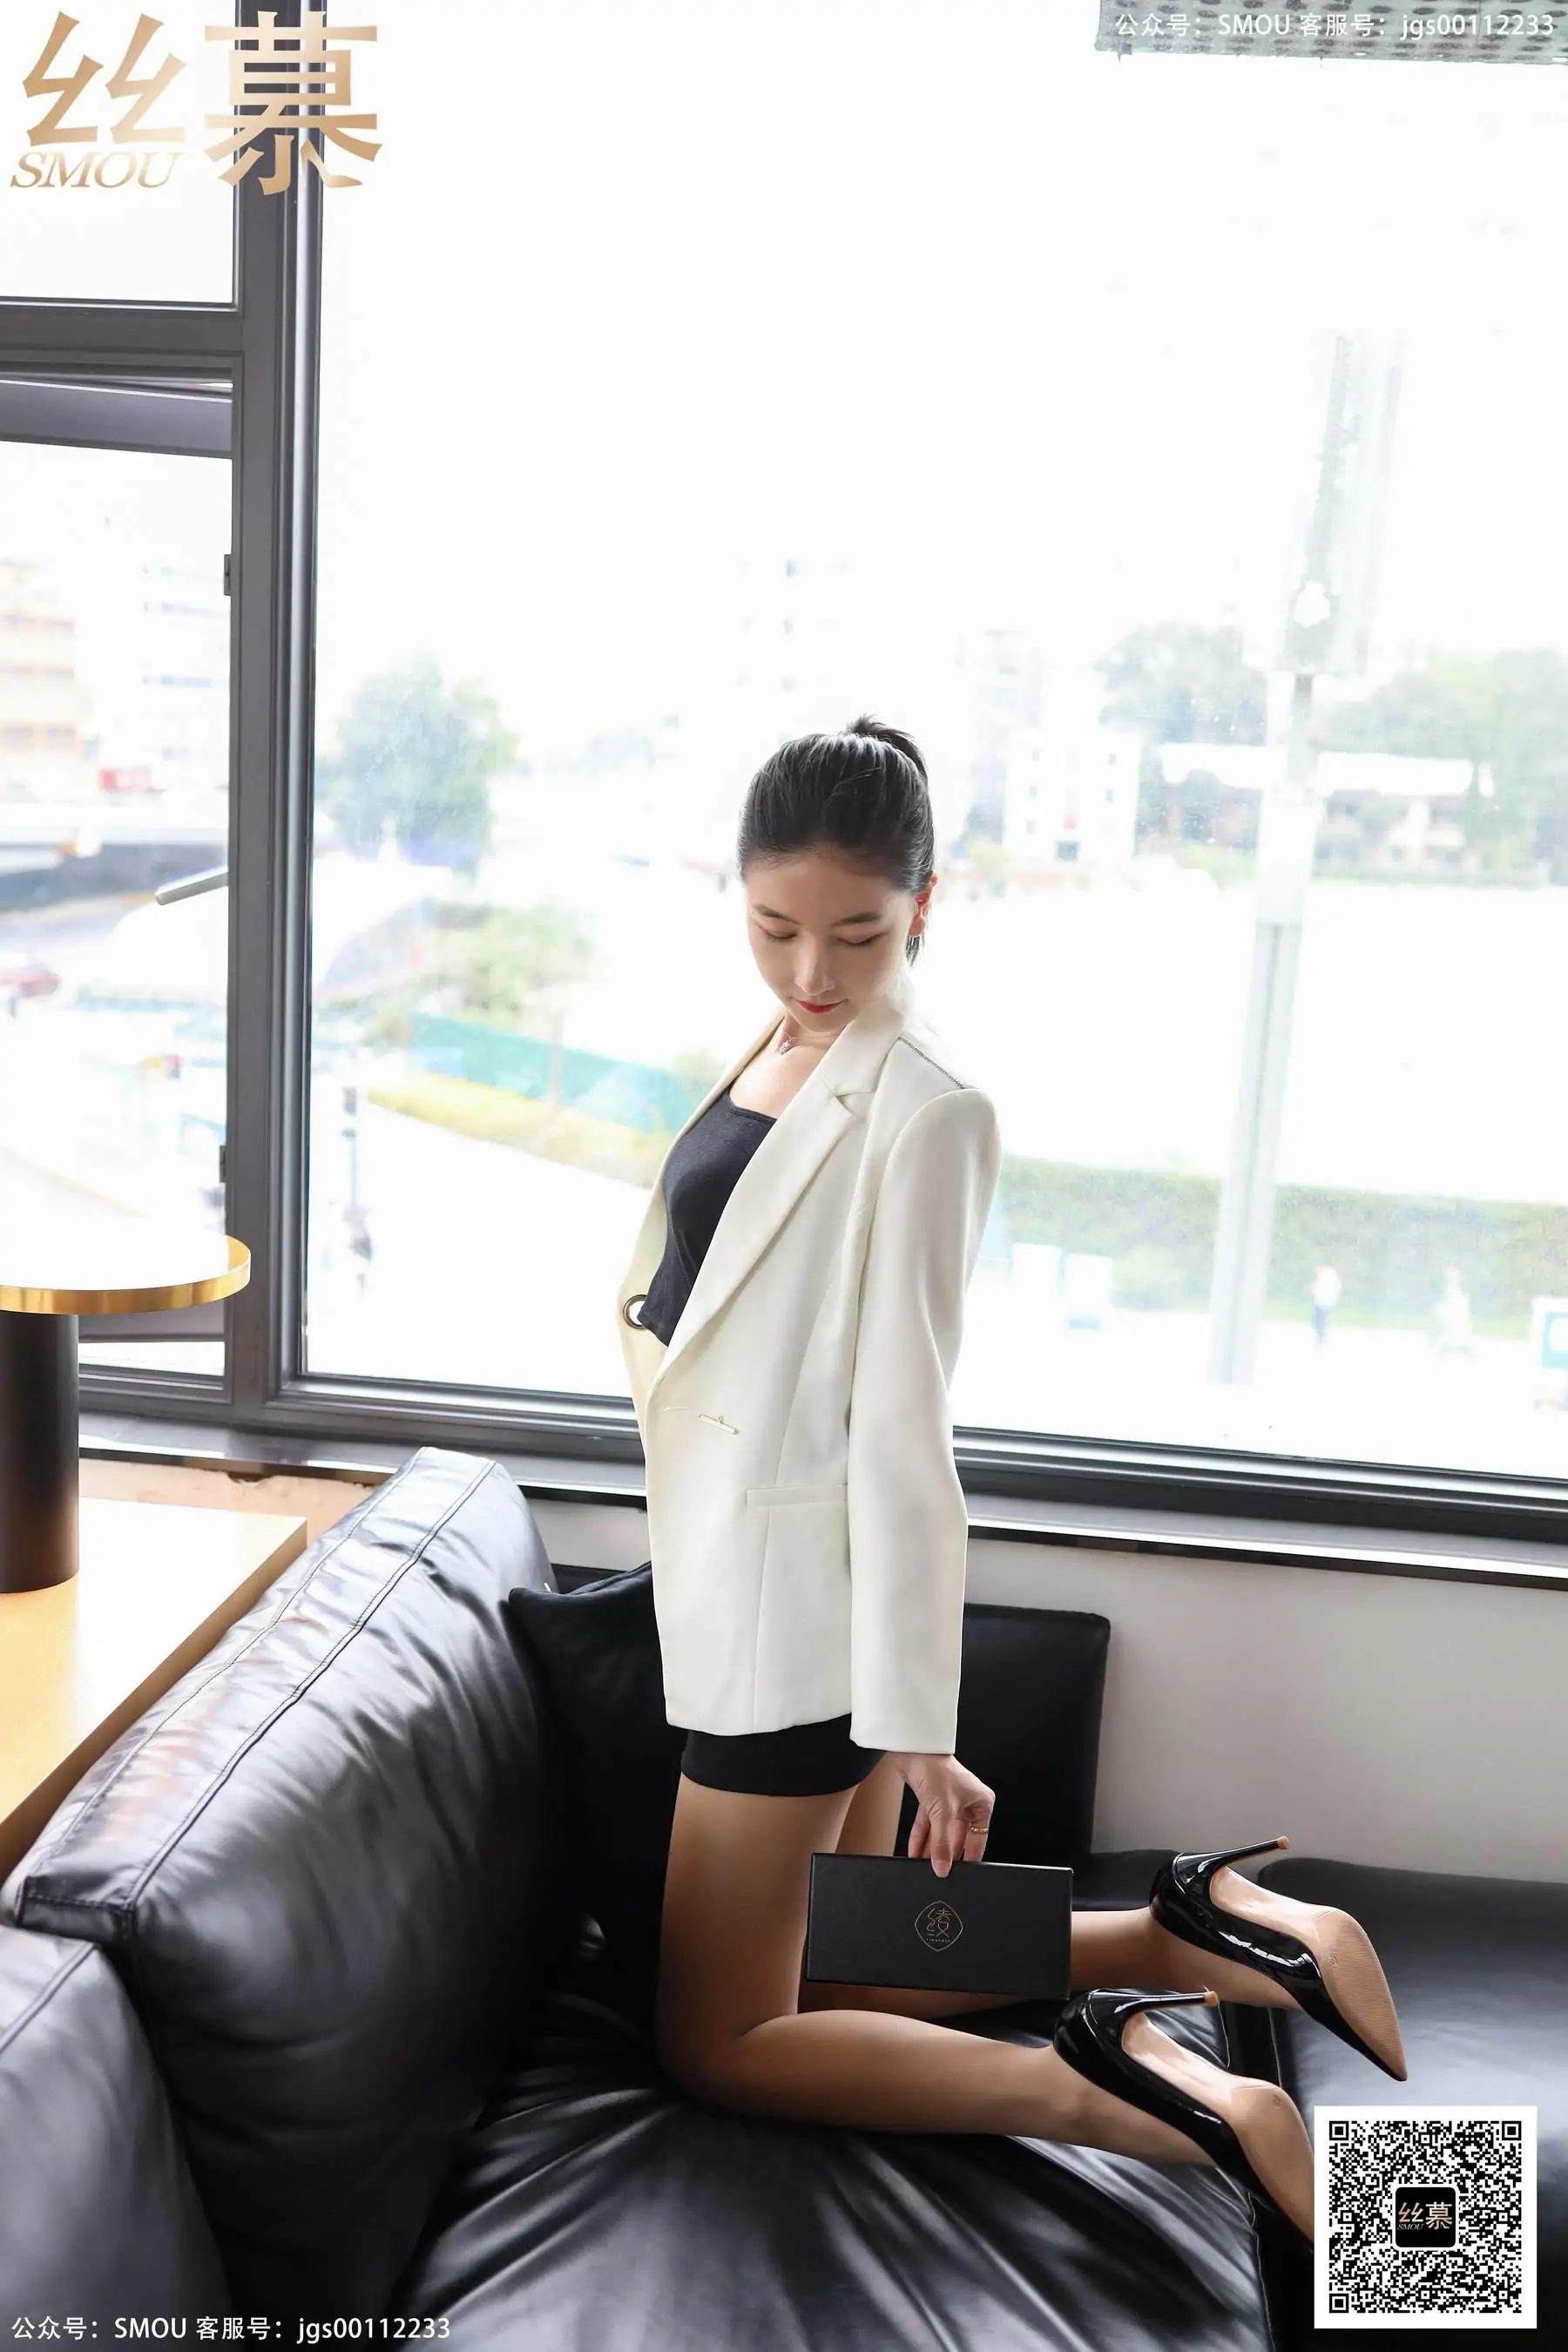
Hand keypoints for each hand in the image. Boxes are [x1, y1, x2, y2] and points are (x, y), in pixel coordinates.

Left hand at [889, 1751, 994, 1877]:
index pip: (978, 1837)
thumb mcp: (943, 1813)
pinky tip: (915, 1852)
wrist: (913, 1750)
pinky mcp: (931, 1799)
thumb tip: (943, 1867)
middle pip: (957, 1836)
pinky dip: (921, 1837)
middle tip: (939, 1871)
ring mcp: (948, 1801)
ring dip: (931, 1848)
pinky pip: (928, 1824)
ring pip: (941, 1832)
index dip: (969, 1856)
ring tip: (924, 1866)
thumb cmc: (937, 1770)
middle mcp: (967, 1802)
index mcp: (981, 1802)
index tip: (961, 1872)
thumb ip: (943, 1843)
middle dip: (945, 1853)